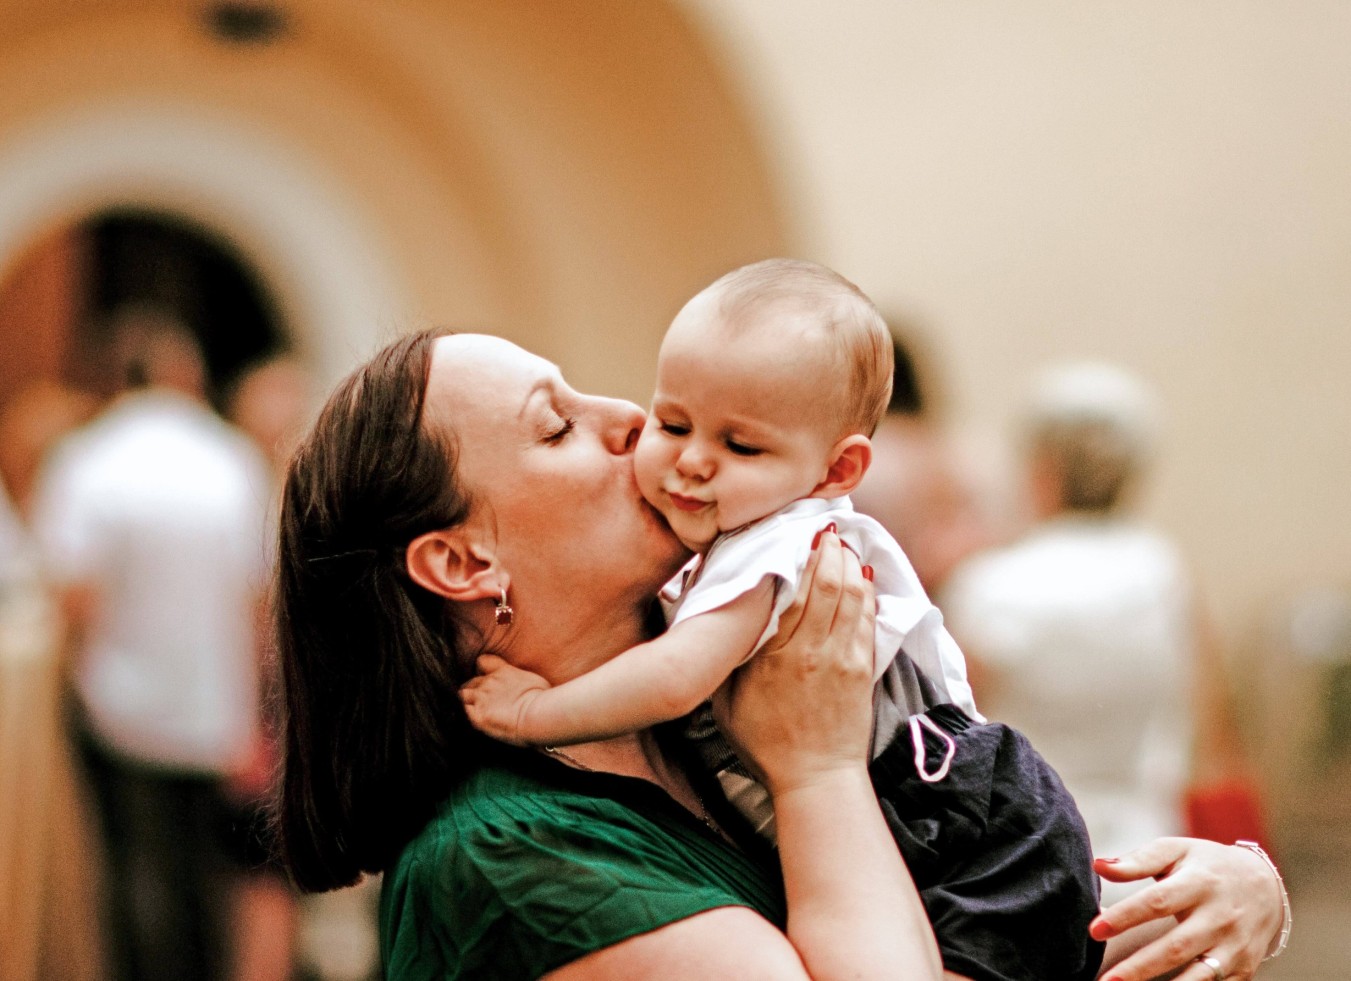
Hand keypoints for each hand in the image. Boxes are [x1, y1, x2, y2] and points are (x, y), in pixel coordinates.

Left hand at [459, 654, 551, 745]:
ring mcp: (482, 698)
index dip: (482, 670)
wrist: (538, 714)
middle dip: (475, 689)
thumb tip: (522, 687)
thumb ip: (520, 680)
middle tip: (485, 701)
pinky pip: (464, 711)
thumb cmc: (544, 698)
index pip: (483, 662)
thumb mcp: (534, 680)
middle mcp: (489, 682)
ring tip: (478, 710)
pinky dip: (468, 713)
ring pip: (464, 694)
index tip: (488, 678)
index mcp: (503, 671)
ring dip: (468, 700)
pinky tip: (478, 719)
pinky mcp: (478, 716)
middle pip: (472, 681)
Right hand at [711, 529, 875, 797]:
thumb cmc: (763, 741)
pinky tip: (862, 576)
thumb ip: (724, 657)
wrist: (814, 778)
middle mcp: (811, 650)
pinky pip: (867, 619)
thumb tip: (714, 619)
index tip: (801, 533)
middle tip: (825, 529)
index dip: (802, 556)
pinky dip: (866, 593)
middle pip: (828, 584)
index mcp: (775, 654)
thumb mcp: (725, 700)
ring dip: (849, 565)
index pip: (794, 590)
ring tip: (843, 545)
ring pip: (852, 596)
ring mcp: (842, 658)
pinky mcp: (862, 669)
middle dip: (830, 550)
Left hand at [1091, 837, 1284, 980]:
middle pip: (1176, 947)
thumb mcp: (1176, 851)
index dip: (1126, 917)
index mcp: (1199, 883)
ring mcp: (1234, 947)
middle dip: (1139, 967)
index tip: (1094, 930)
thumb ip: (1138, 860)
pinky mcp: (1244, 969)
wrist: (1265, 885)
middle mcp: (1219, 917)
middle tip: (1106, 980)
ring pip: (1198, 975)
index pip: (1158, 902)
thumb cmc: (1206, 865)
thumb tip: (1098, 866)